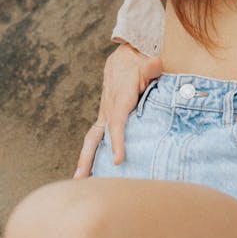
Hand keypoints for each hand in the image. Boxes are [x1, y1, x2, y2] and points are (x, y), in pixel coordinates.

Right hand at [73, 45, 162, 178]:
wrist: (125, 57)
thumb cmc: (139, 63)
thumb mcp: (147, 62)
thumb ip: (152, 66)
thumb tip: (156, 64)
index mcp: (119, 98)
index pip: (117, 123)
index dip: (117, 141)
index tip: (118, 160)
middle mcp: (108, 108)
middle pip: (94, 136)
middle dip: (87, 157)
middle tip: (81, 179)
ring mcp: (105, 113)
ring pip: (92, 139)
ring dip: (85, 159)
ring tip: (80, 180)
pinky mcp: (105, 116)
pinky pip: (97, 136)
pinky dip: (91, 152)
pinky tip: (91, 170)